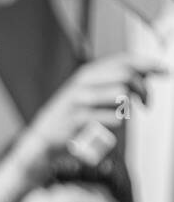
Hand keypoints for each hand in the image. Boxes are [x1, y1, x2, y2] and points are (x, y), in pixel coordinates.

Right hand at [14, 54, 165, 176]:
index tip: (163, 70)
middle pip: (126, 75)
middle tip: (146, 103)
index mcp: (86, 74)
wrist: (41, 140)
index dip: (146, 63)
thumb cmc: (68, 119)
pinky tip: (109, 128)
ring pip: (121, 94)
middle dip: (143, 89)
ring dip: (129, 107)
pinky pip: (111, 118)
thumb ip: (112, 82)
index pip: (123, 60)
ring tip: (124, 117)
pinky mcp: (78, 120)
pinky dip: (116, 124)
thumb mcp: (87, 94)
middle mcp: (82, 84)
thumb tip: (147, 73)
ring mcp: (79, 101)